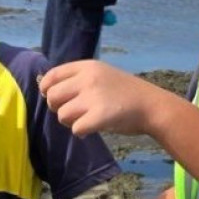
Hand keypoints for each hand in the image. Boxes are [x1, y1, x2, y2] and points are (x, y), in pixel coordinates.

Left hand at [40, 60, 160, 135]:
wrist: (151, 105)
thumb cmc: (124, 92)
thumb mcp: (101, 74)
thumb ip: (77, 79)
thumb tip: (48, 91)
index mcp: (87, 66)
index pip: (52, 75)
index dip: (46, 89)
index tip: (54, 98)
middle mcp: (88, 78)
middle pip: (53, 97)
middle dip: (57, 108)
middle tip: (73, 112)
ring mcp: (93, 97)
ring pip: (62, 115)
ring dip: (70, 122)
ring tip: (85, 120)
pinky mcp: (100, 116)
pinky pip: (76, 128)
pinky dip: (81, 132)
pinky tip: (91, 129)